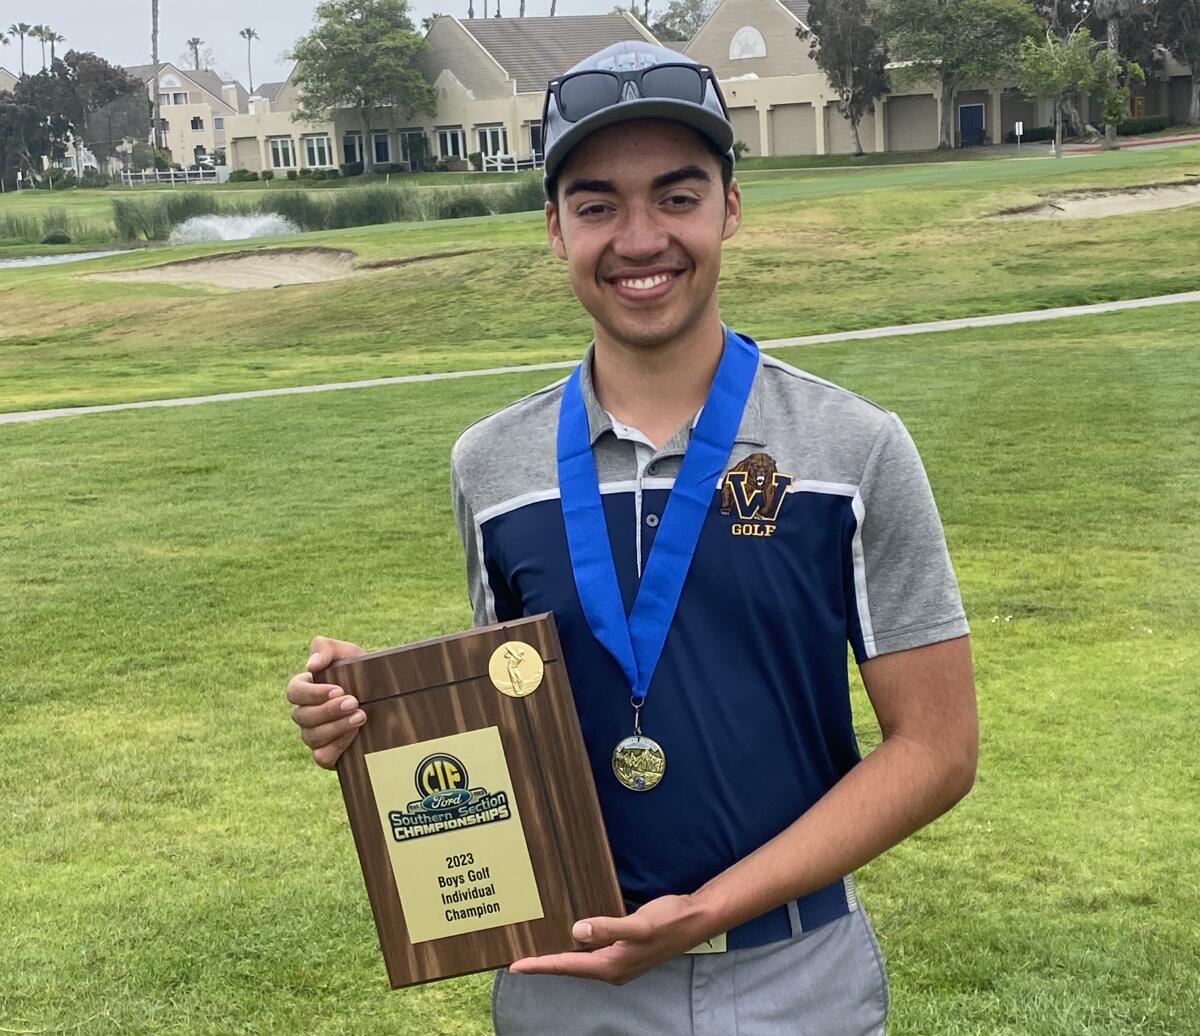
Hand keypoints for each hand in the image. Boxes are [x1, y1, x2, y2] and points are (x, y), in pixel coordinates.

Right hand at [285, 635, 366, 768]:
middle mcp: (306, 714)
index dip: (312, 693)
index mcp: (306, 689)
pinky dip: (337, 746)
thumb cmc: (363, 672)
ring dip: (337, 726)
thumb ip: (326, 648)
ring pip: (311, 736)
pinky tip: (355, 734)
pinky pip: (322, 757)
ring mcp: (315, 736)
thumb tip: (311, 665)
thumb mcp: (349, 653)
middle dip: (329, 710)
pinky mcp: (328, 754)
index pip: (294, 691)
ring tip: (361, 716)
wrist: (390, 697)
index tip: (339, 689)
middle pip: (302, 716)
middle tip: (355, 702)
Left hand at [508, 893, 711, 985]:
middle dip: (544, 964)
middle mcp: (612, 968)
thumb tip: (577, 931)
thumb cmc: (669, 921)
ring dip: (559, 956)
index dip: (540, 965)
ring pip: (580, 961)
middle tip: (518, 959)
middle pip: (570, 967)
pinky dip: (576, 948)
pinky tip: (571, 937)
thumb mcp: (638, 925)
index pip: (567, 966)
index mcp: (612, 965)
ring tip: (537, 950)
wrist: (695, 920)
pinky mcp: (625, 951)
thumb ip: (608, 928)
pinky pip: (592, 952)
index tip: (515, 965)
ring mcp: (619, 961)